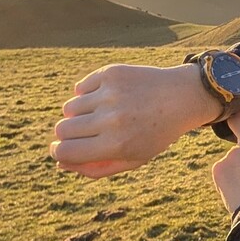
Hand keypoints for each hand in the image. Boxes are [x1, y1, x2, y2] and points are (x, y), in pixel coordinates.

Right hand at [50, 63, 221, 177]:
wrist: (182, 96)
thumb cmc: (156, 133)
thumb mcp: (133, 158)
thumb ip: (96, 167)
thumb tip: (60, 162)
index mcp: (117, 145)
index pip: (65, 151)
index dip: (57, 152)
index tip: (60, 149)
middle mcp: (111, 119)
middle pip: (62, 129)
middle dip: (68, 134)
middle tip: (86, 133)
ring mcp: (110, 94)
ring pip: (69, 107)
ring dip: (79, 113)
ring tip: (101, 114)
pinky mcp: (111, 73)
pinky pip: (80, 87)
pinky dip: (88, 94)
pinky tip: (108, 97)